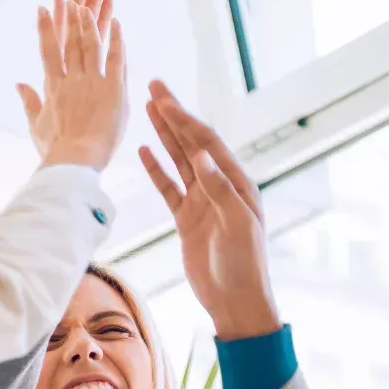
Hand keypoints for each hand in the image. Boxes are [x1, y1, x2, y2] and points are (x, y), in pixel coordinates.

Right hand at [18, 0, 117, 163]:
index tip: (44, 7)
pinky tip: (118, 22)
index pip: (48, 50)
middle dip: (72, 13)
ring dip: (91, 19)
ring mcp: (91, 82)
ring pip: (91, 43)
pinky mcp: (112, 89)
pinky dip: (116, 39)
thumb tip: (18, 83)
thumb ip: (28, 102)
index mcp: (52, 88)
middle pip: (71, 39)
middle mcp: (70, 79)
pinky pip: (115, 58)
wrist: (73, 162)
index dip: (47, 28)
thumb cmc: (54, 151)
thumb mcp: (36, 126)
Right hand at [139, 80, 280, 340]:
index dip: (184, 118)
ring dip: (164, 135)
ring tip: (147, 108)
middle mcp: (219, 186)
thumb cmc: (244, 264)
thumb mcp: (236, 224)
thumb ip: (219, 188)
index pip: (206, 142)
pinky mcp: (187, 220)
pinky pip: (169, 188)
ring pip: (179, 160)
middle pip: (192, 143)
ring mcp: (202, 202)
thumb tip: (202, 153)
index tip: (163, 97)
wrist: (235, 301)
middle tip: (152, 87)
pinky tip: (144, 150)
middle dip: (173, 115)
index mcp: (236, 183)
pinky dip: (156, 169)